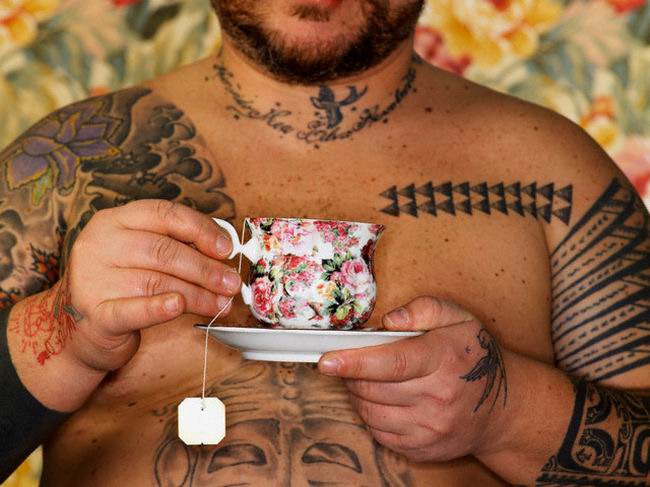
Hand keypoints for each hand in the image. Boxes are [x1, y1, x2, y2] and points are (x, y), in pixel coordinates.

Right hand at [61, 200, 240, 370]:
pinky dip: (159, 308)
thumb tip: (223, 253)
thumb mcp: (141, 257)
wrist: (74, 330)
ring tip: (222, 303)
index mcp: (114, 221)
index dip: (201, 229)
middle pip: (164, 250)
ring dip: (198, 294)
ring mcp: (92, 279)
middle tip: (231, 283)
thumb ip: (176, 248)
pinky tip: (178, 306)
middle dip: (206, 268)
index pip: (164, 213)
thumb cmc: (120, 287)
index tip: (227, 249)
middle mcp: (99, 244)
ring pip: (157, 282)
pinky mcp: (95, 315)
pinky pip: (133, 309)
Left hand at [317, 296, 509, 462]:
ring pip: (371, 413)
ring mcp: (431, 428)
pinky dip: (371, 415)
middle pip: (374, 389)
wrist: (503, 409)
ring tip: (365, 378)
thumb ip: (424, 309)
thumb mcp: (459, 319)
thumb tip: (390, 320)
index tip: (326, 361)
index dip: (355, 362)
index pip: (392, 363)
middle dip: (351, 375)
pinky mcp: (423, 449)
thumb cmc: (474, 356)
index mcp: (444, 359)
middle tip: (347, 362)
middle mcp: (438, 398)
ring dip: (358, 395)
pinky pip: (380, 434)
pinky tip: (381, 400)